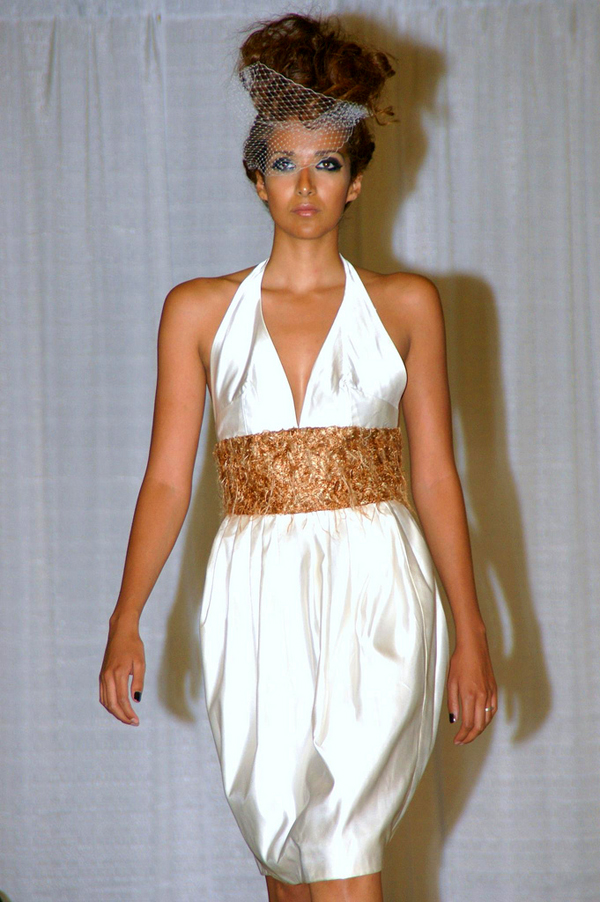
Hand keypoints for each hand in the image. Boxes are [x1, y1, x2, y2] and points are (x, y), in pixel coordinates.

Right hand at [99, 616, 145, 725]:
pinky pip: (103, 694)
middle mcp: (107, 677)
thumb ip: (138, 682)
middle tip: (133, 722)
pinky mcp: (102, 675)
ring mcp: (103, 676)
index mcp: (118, 673)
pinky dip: (109, 704)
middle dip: (122, 716)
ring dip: (115, 712)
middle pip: (112, 704)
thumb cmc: (133, 646)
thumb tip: (137, 700)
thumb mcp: (141, 662)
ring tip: (127, 718)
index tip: (136, 721)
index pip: (122, 700)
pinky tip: (118, 708)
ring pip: (105, 701)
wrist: (120, 632)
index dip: (129, 713)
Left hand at [447, 628, 496, 744]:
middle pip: (479, 725)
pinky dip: (487, 719)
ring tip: (469, 734)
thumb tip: (454, 720)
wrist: (474, 646)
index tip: (456, 740)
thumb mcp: (451, 682)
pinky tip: (481, 721)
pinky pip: (493, 709)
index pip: (468, 723)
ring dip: (479, 730)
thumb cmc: (459, 661)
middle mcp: (482, 697)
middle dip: (470, 737)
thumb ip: (452, 703)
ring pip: (487, 719)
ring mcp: (490, 693)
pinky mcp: (494, 689)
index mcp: (469, 696)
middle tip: (462, 741)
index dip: (462, 735)